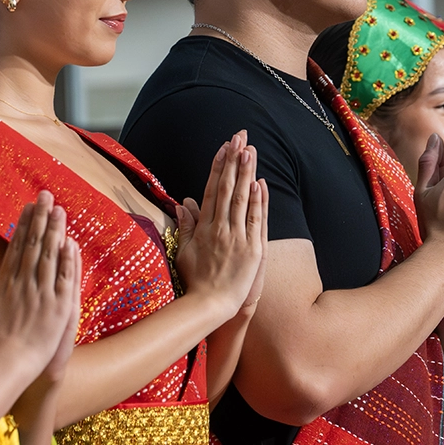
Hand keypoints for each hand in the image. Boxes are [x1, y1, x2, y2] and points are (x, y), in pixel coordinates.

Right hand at [0, 191, 77, 378]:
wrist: (8, 364)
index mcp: (6, 282)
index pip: (17, 246)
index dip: (24, 224)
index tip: (30, 206)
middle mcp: (24, 283)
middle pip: (34, 244)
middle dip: (41, 218)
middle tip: (47, 195)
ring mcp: (42, 293)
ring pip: (50, 255)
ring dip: (55, 231)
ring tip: (60, 209)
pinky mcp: (59, 305)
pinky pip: (65, 277)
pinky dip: (68, 258)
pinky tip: (71, 241)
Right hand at [176, 132, 265, 315]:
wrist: (210, 307)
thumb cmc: (197, 281)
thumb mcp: (184, 252)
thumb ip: (185, 226)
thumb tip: (183, 203)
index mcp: (204, 227)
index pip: (212, 190)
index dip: (218, 167)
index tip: (224, 147)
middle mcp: (220, 228)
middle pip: (228, 188)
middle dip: (233, 161)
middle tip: (239, 137)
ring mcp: (237, 238)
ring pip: (242, 199)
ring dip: (246, 173)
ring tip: (250, 150)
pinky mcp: (252, 250)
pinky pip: (255, 221)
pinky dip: (258, 201)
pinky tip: (260, 183)